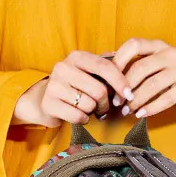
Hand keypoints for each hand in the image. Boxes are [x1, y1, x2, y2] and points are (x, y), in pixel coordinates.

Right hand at [15, 50, 130, 127]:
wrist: (46, 99)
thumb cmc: (75, 85)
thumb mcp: (89, 71)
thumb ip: (108, 67)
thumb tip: (129, 63)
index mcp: (77, 56)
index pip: (104, 67)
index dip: (120, 81)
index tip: (129, 94)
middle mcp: (63, 67)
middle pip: (99, 90)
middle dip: (106, 103)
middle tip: (105, 107)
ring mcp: (54, 85)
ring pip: (89, 104)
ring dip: (94, 111)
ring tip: (90, 109)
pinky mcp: (48, 104)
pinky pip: (78, 116)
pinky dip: (84, 119)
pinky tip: (80, 115)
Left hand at [110, 38, 175, 118]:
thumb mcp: (159, 61)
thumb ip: (136, 59)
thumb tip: (105, 57)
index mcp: (160, 45)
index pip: (134, 44)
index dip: (118, 60)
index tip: (109, 78)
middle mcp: (172, 53)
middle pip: (140, 68)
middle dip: (125, 87)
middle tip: (117, 102)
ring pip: (152, 85)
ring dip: (136, 101)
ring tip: (127, 111)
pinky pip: (166, 98)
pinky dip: (151, 108)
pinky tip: (141, 114)